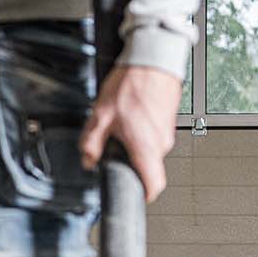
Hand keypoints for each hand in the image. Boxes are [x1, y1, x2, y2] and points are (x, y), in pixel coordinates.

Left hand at [79, 65, 182, 201]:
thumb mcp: (99, 116)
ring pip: (149, 150)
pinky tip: (131, 117)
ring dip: (135, 145)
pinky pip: (154, 136)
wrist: (153, 61)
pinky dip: (142, 133)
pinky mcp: (169, 122)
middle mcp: (161, 143)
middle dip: (129, 161)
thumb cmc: (130, 85)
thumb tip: (87, 161)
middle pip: (147, 166)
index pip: (153, 184)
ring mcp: (168, 132)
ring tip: (122, 125)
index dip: (143, 194)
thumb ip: (90, 143)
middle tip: (113, 146)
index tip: (133, 195)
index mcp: (145, 146)